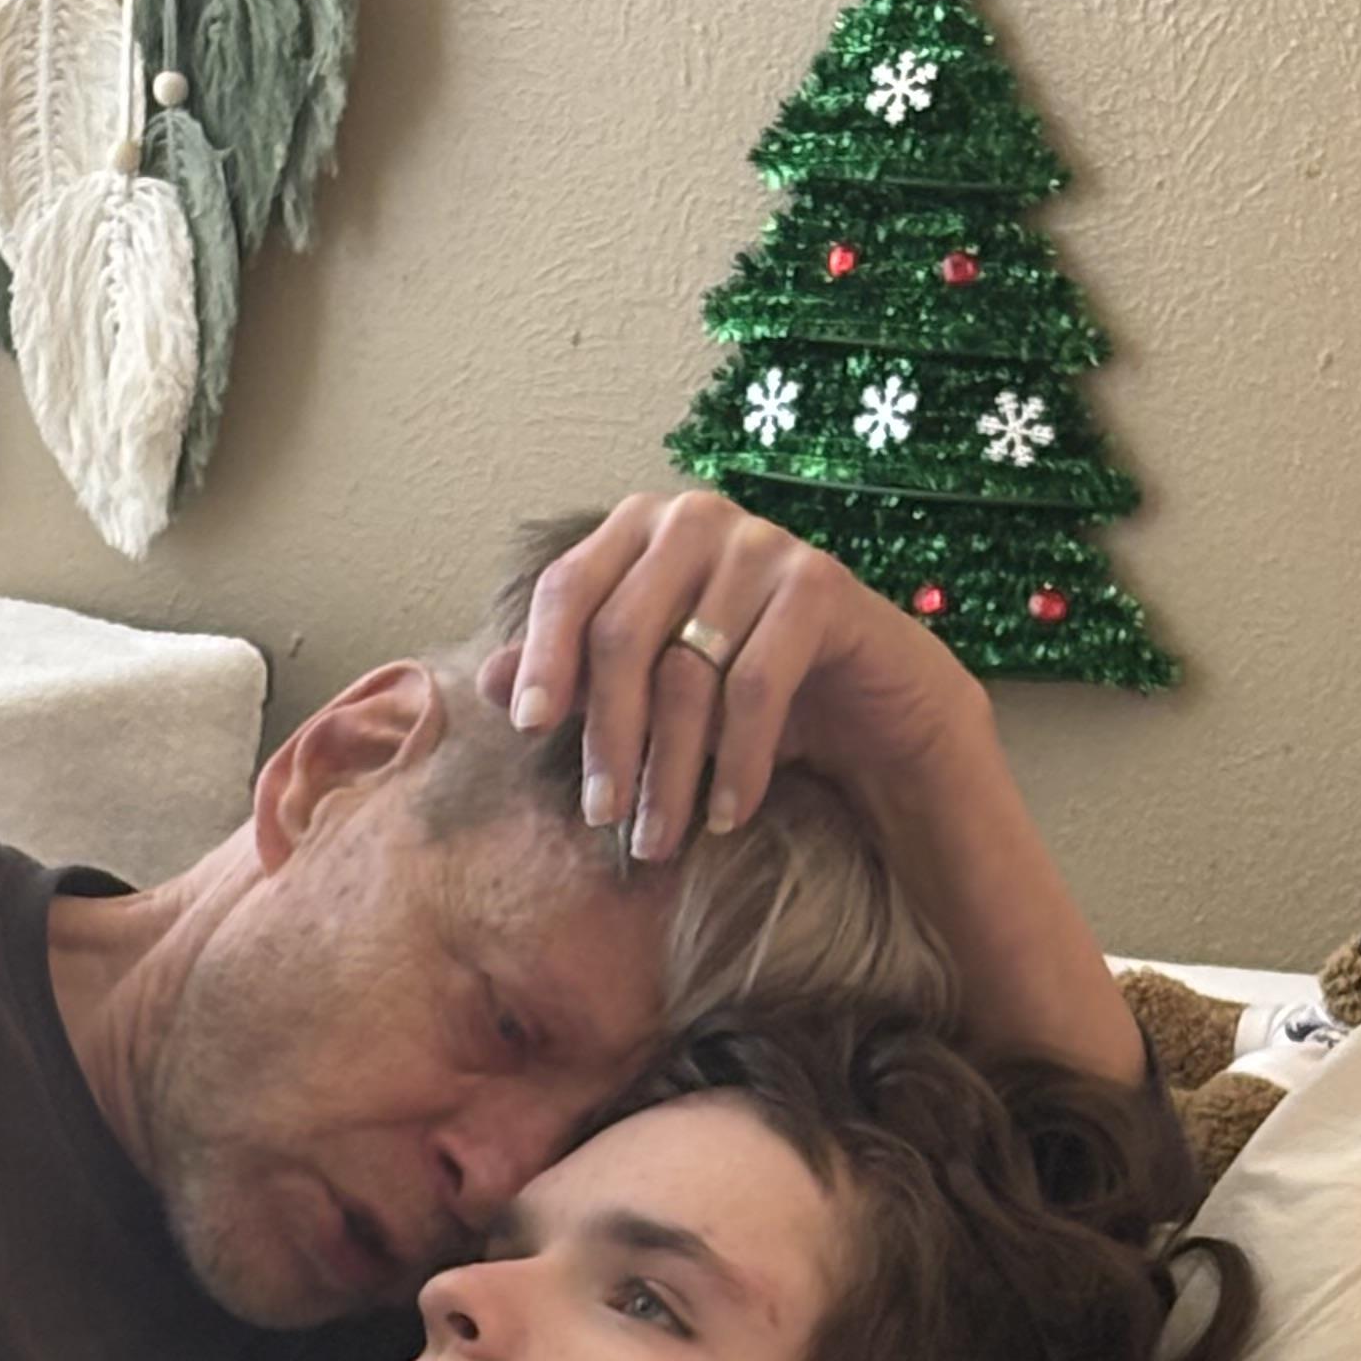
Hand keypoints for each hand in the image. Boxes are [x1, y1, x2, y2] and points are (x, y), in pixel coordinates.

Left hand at [483, 490, 964, 866]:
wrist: (872, 702)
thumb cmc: (750, 691)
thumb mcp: (652, 687)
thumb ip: (576, 676)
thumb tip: (487, 682)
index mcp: (643, 528)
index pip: (569, 585)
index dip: (544, 657)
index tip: (526, 729)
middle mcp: (698, 519)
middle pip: (622, 633)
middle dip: (608, 738)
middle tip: (601, 816)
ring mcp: (763, 544)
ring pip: (687, 672)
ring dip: (669, 772)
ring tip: (656, 840)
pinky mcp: (819, 586)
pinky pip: (756, 688)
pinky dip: (736, 763)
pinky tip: (727, 815)